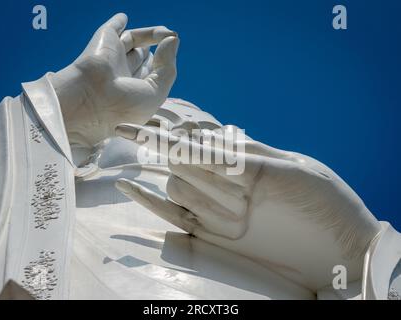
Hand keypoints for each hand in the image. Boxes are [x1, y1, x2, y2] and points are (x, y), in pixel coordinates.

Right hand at [50, 13, 178, 148]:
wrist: (91, 100)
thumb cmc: (124, 106)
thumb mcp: (157, 92)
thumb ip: (168, 66)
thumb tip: (172, 39)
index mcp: (133, 92)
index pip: (152, 75)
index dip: (164, 67)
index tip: (171, 61)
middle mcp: (122, 75)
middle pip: (143, 58)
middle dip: (159, 52)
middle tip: (172, 39)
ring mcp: (112, 58)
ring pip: (134, 41)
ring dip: (152, 34)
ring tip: (166, 31)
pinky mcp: (104, 42)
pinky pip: (113, 28)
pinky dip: (118, 22)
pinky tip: (124, 17)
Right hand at [115, 123, 380, 289]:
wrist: (340, 248)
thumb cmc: (324, 203)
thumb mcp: (290, 169)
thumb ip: (245, 156)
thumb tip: (202, 140)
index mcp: (243, 161)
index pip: (197, 141)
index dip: (166, 133)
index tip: (133, 126)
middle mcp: (224, 182)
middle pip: (184, 161)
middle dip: (193, 164)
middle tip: (231, 183)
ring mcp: (216, 208)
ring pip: (178, 186)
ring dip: (197, 189)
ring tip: (242, 212)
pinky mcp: (211, 235)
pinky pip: (172, 216)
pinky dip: (147, 201)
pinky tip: (126, 185)